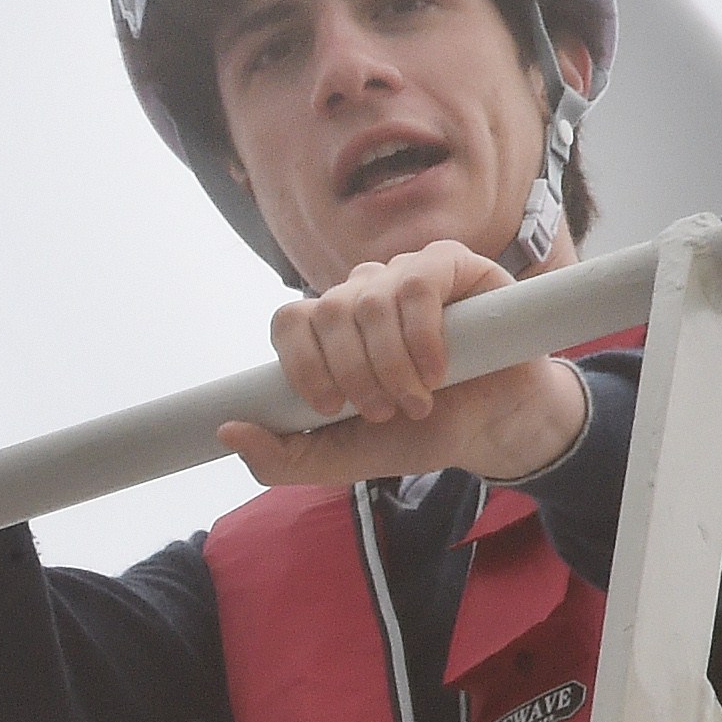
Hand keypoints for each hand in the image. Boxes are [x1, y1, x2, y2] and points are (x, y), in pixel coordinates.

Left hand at [215, 239, 588, 488]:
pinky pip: (417, 283)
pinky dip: (421, 334)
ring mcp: (405, 274)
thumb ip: (284, 456)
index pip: (289, 321)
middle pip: (328, 312)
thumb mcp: (346, 458)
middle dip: (354, 374)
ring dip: (391, 363)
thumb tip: (227, 429)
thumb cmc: (422, 433)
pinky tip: (437, 369)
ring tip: (419, 399)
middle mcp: (363, 293)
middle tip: (386, 411)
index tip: (332, 408)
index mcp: (331, 330)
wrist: (494, 429)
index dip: (302, 364)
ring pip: (370, 302)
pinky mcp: (452, 264)